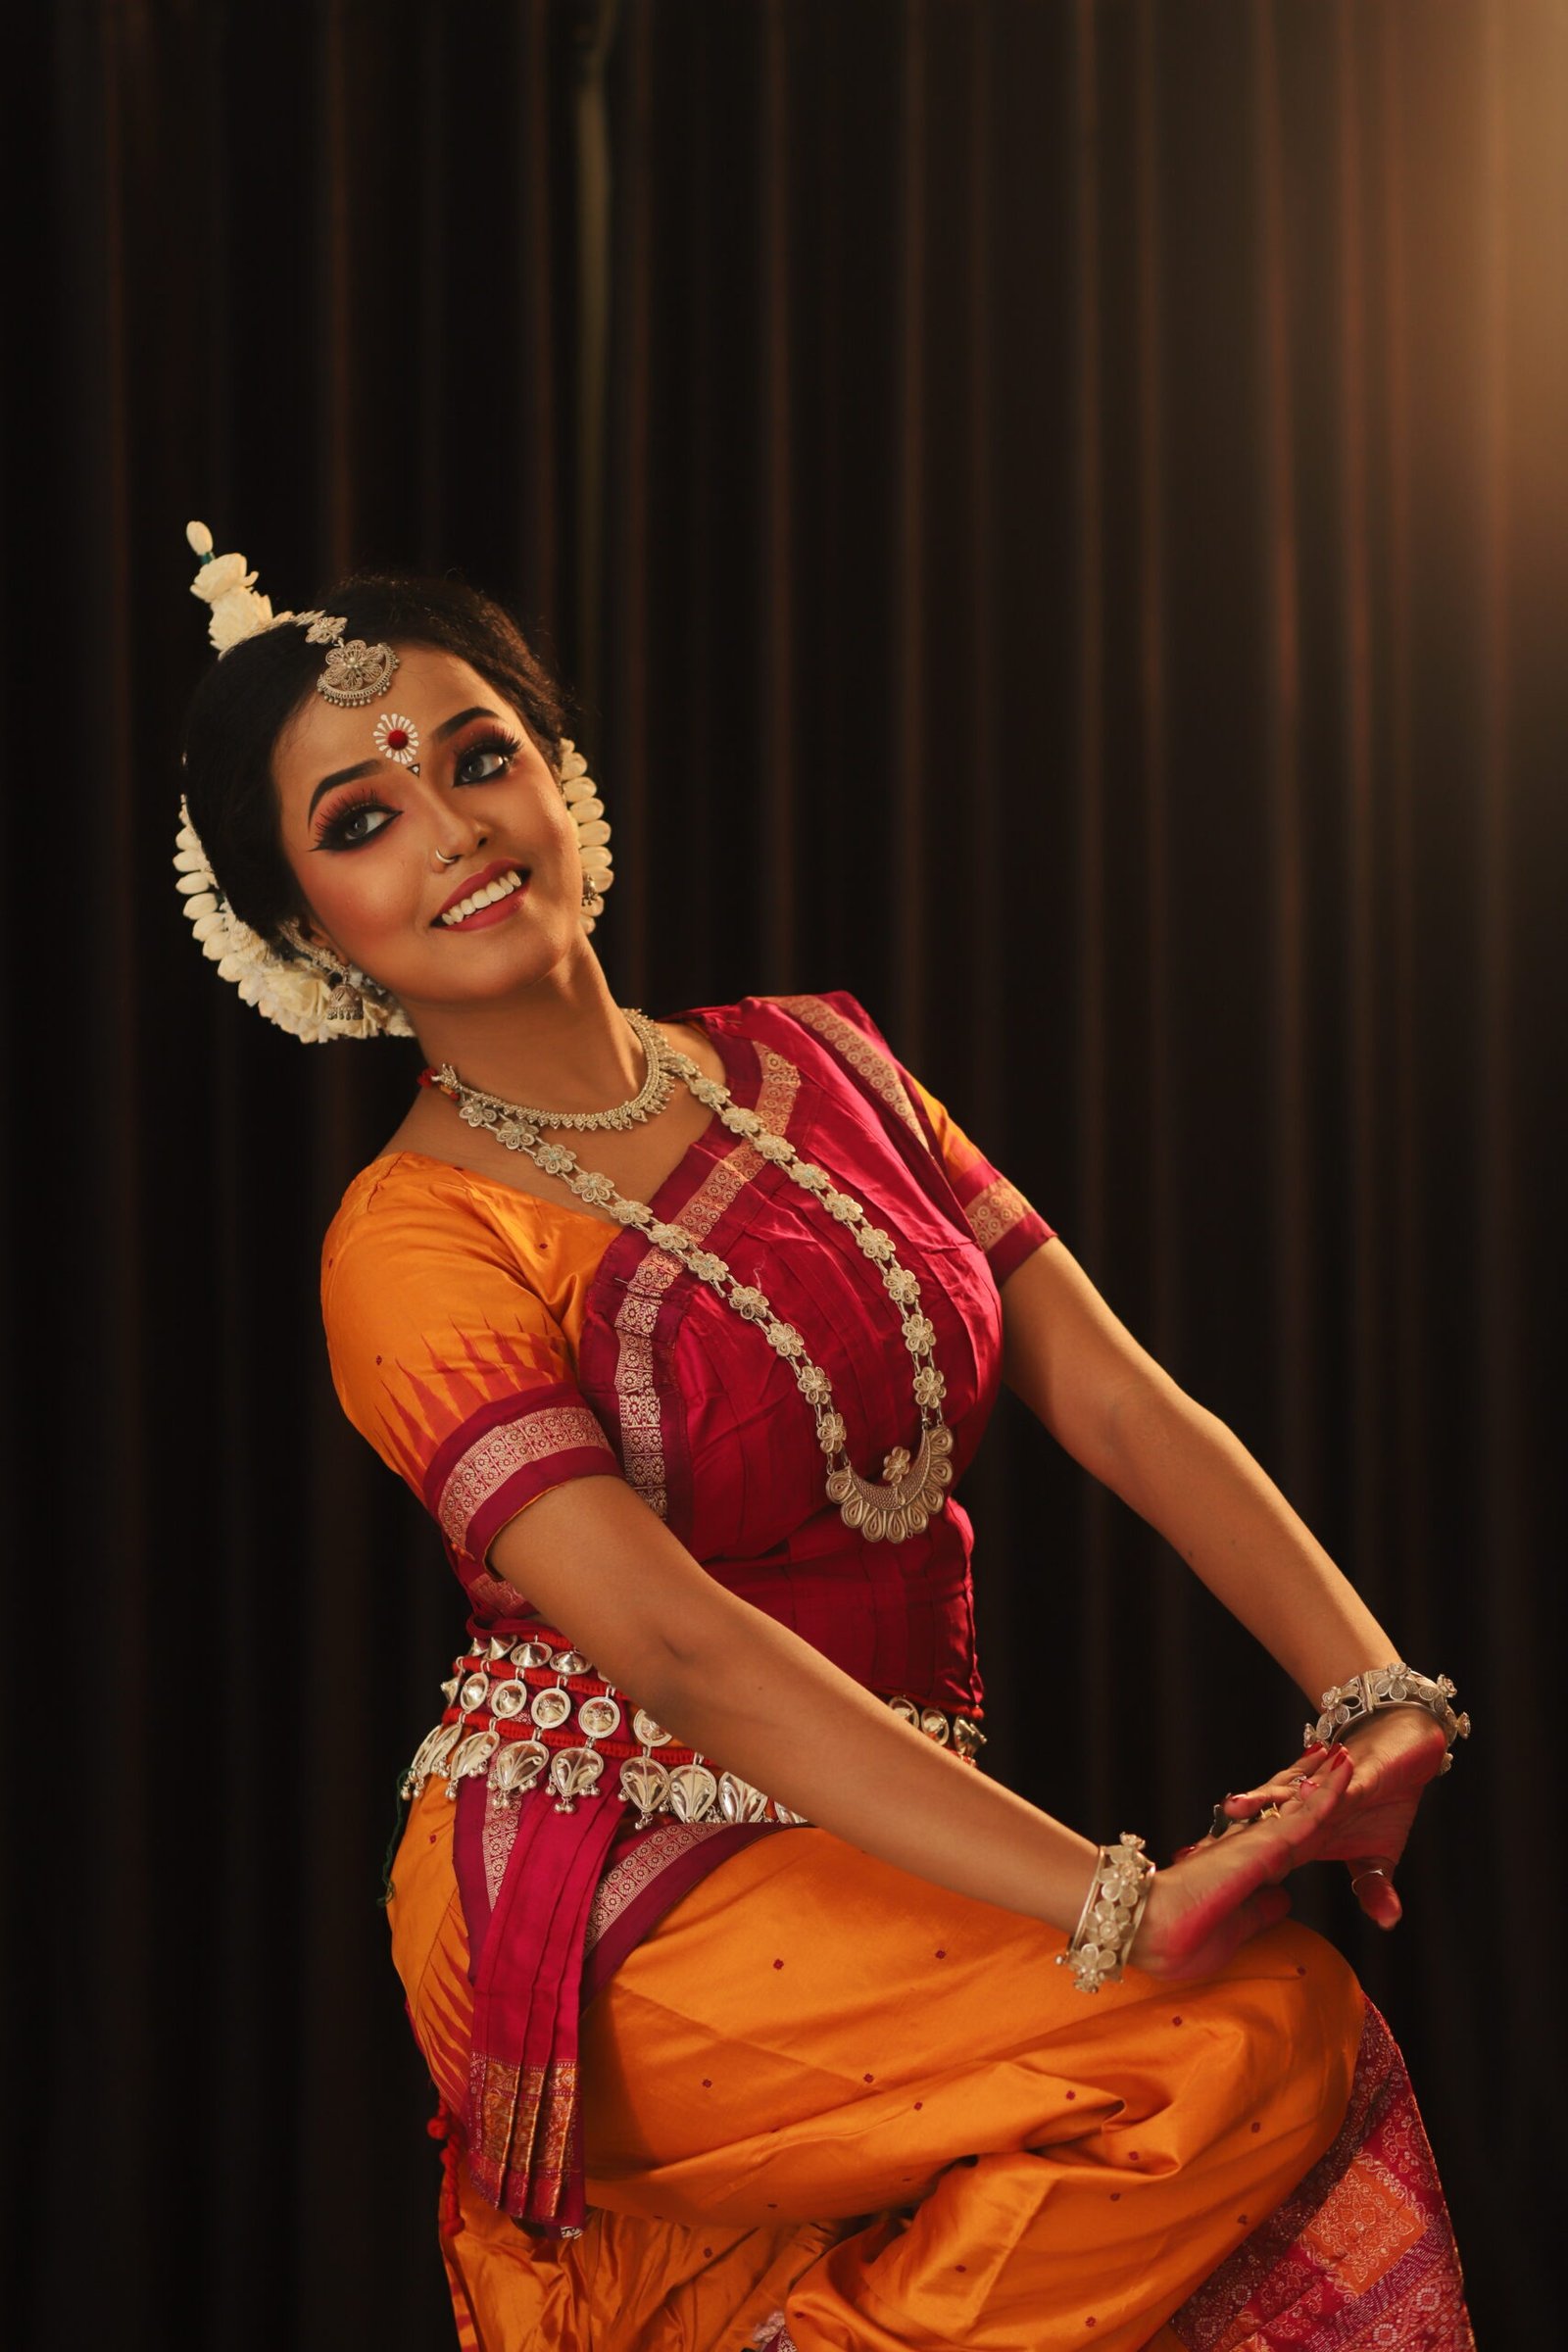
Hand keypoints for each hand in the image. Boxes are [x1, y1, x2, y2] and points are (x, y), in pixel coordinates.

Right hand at [1133, 1743, 1356, 1981]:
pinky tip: (1344, 1770)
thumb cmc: (1183, 1937)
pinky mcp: (1266, 1843)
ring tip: (1342, 1751)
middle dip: (1309, 1781)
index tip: (1312, 1793)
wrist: (1151, 1928)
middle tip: (1327, 1754)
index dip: (1299, 1813)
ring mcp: (1258, 1840)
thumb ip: (1261, 1909)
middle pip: (1290, 1809)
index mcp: (1246, 1868)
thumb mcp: (1236, 1926)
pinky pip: (1308, 1814)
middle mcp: (1253, 1847)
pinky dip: (1330, 1791)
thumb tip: (1284, 1896)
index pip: (1281, 1837)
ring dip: (1324, 1778)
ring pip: (1301, 1804)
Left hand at [1192, 1709, 1450, 1930]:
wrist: (1409, 1746)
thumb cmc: (1383, 1798)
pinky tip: (1309, 1786)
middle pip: (1261, 1824)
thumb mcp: (1376, 1856)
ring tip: (1235, 1806)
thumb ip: (1372, 1888)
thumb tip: (1362, 1917)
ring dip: (1263, 1800)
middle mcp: (1307, 1808)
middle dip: (1228, 1838)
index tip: (1190, 1887)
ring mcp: (1329, 1790)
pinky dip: (1325, 1786)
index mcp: (1303, 1831)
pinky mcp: (1357, 1776)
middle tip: (1190, 1852)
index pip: (1259, 1853)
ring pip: (1289, 1797)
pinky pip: (1338, 1785)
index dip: (1229, 1868)